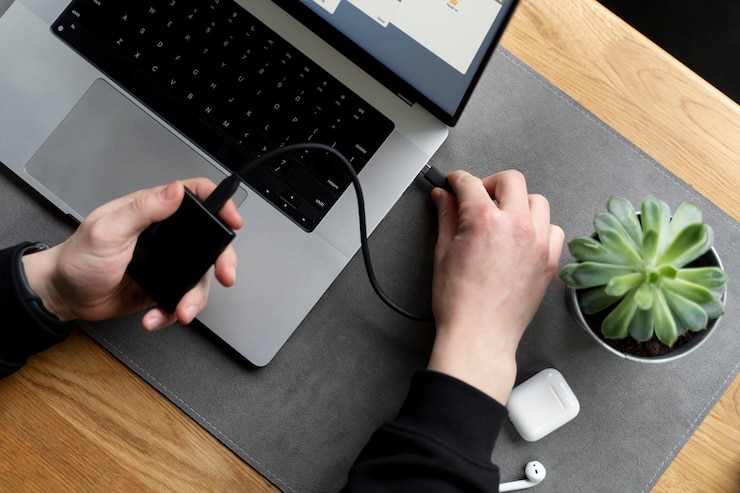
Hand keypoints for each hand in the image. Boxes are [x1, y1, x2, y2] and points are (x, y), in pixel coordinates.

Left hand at [22, 178, 242, 330]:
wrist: (63, 297)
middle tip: (225, 275)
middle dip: (222, 260)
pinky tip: (155, 317)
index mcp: (152, 212)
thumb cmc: (77, 259)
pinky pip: (181, 299)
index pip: (195, 196)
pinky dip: (173, 312)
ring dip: (195, 297)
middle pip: (209, 241)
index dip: (220, 204)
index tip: (232, 221)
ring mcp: (167, 262)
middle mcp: (165, 235)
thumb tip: (175, 191)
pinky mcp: (162, 287)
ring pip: (199, 276)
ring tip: (182, 312)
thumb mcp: (108, 230)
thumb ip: (143, 209)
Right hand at [427, 170, 562, 403]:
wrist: (480, 336)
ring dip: (519, 203)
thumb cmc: (460, 303)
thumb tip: (444, 199)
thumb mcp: (443, 253)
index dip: (458, 180)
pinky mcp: (550, 261)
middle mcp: (517, 227)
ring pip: (537, 201)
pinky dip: (540, 228)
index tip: (455, 183)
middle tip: (478, 197)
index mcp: (485, 221)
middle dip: (491, 183)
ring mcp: (538, 244)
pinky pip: (554, 230)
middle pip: (511, 181)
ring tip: (503, 217)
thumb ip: (446, 218)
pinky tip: (523, 238)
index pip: (471, 184)